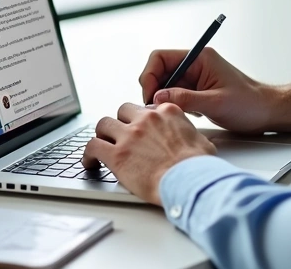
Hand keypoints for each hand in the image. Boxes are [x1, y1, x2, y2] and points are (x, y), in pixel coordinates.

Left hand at [82, 102, 216, 203]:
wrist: (189, 181)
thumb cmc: (198, 167)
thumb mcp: (202, 142)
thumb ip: (189, 135)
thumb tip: (193, 142)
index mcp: (167, 112)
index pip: (146, 109)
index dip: (141, 121)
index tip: (139, 130)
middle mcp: (146, 119)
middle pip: (123, 112)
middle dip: (120, 123)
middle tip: (120, 137)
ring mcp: (129, 135)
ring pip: (103, 124)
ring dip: (102, 135)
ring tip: (102, 147)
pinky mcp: (116, 154)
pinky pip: (92, 146)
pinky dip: (88, 154)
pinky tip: (90, 163)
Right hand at [139, 48, 290, 133]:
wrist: (267, 112)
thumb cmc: (249, 103)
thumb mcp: (215, 102)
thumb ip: (185, 99)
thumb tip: (157, 97)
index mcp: (200, 58)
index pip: (161, 57)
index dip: (150, 75)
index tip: (150, 96)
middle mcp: (195, 65)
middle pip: (159, 71)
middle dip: (154, 90)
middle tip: (156, 109)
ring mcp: (195, 79)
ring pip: (165, 85)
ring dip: (163, 100)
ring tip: (173, 114)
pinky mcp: (196, 92)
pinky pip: (174, 96)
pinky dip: (173, 106)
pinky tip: (184, 116)